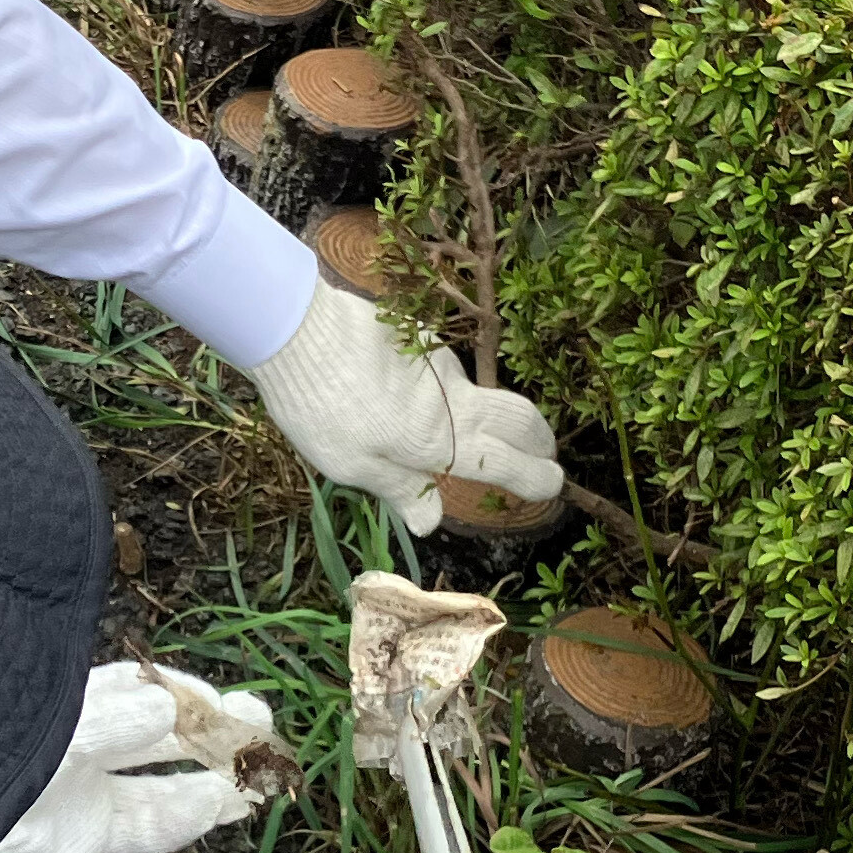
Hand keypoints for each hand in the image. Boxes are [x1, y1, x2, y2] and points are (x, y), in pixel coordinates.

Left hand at [0, 662, 277, 852]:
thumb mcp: (49, 729)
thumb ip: (105, 722)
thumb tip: (165, 710)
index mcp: (67, 703)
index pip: (137, 689)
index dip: (181, 692)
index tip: (217, 698)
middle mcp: (80, 745)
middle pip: (160, 733)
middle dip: (210, 728)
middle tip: (260, 721)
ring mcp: (85, 792)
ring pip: (163, 781)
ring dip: (212, 775)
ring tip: (258, 772)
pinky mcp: (86, 838)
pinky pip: (146, 826)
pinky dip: (186, 817)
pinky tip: (225, 805)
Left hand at [244, 278, 561, 534]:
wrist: (297, 329)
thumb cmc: (322, 409)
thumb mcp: (353, 466)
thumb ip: (400, 489)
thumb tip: (432, 522)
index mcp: (441, 441)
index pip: (508, 464)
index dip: (537, 477)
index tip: (554, 485)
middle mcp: (454, 398)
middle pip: (520, 416)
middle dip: (539, 437)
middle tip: (543, 452)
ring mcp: (440, 362)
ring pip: (476, 390)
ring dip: (479, 411)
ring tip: (449, 429)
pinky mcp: (420, 334)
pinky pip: (440, 369)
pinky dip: (436, 387)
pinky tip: (402, 393)